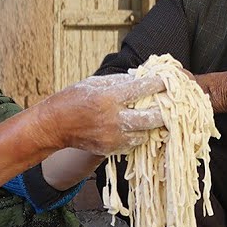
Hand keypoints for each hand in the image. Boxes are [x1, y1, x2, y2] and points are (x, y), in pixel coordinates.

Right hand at [31, 73, 165, 155]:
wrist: (55, 125)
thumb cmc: (74, 99)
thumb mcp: (94, 82)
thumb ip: (119, 81)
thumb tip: (141, 78)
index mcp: (108, 97)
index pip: (141, 89)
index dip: (158, 84)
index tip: (168, 81)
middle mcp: (113, 118)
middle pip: (151, 118)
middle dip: (164, 111)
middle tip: (170, 105)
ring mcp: (113, 136)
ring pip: (145, 134)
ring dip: (151, 126)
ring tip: (155, 117)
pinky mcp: (111, 149)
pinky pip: (133, 143)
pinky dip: (138, 135)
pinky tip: (137, 128)